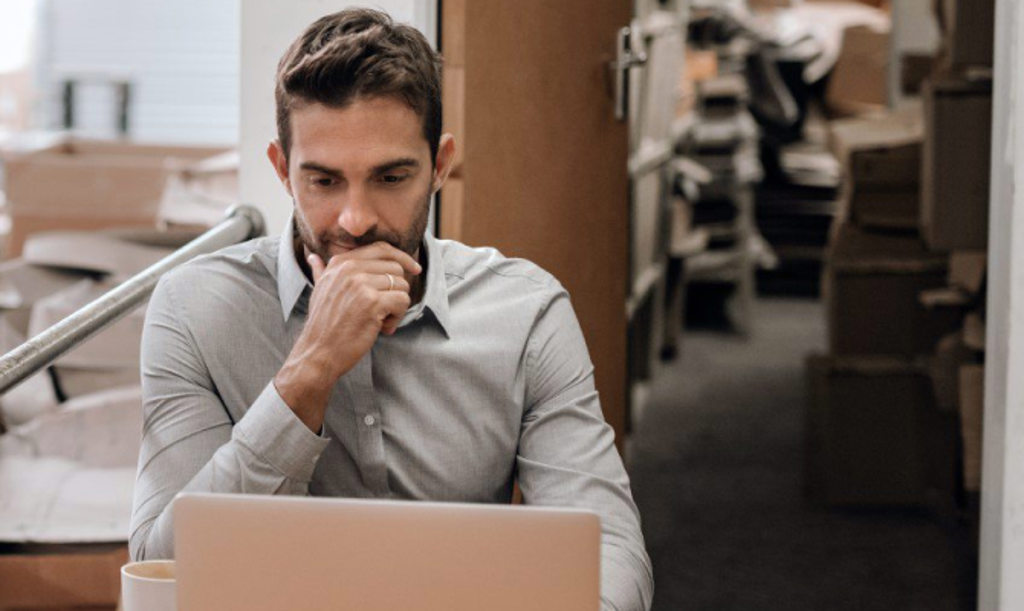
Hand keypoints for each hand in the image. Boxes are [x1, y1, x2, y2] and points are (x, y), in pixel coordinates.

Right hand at [274, 242, 420, 430]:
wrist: (318, 353)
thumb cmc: (322, 326)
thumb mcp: (318, 291)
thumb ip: (321, 271)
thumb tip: (312, 257)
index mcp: (340, 263)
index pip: (382, 249)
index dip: (402, 258)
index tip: (414, 270)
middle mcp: (349, 269)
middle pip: (395, 268)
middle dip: (397, 290)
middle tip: (384, 310)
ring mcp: (360, 284)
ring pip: (401, 285)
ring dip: (397, 307)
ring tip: (380, 321)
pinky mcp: (372, 302)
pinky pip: (403, 301)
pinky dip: (398, 317)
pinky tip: (382, 328)